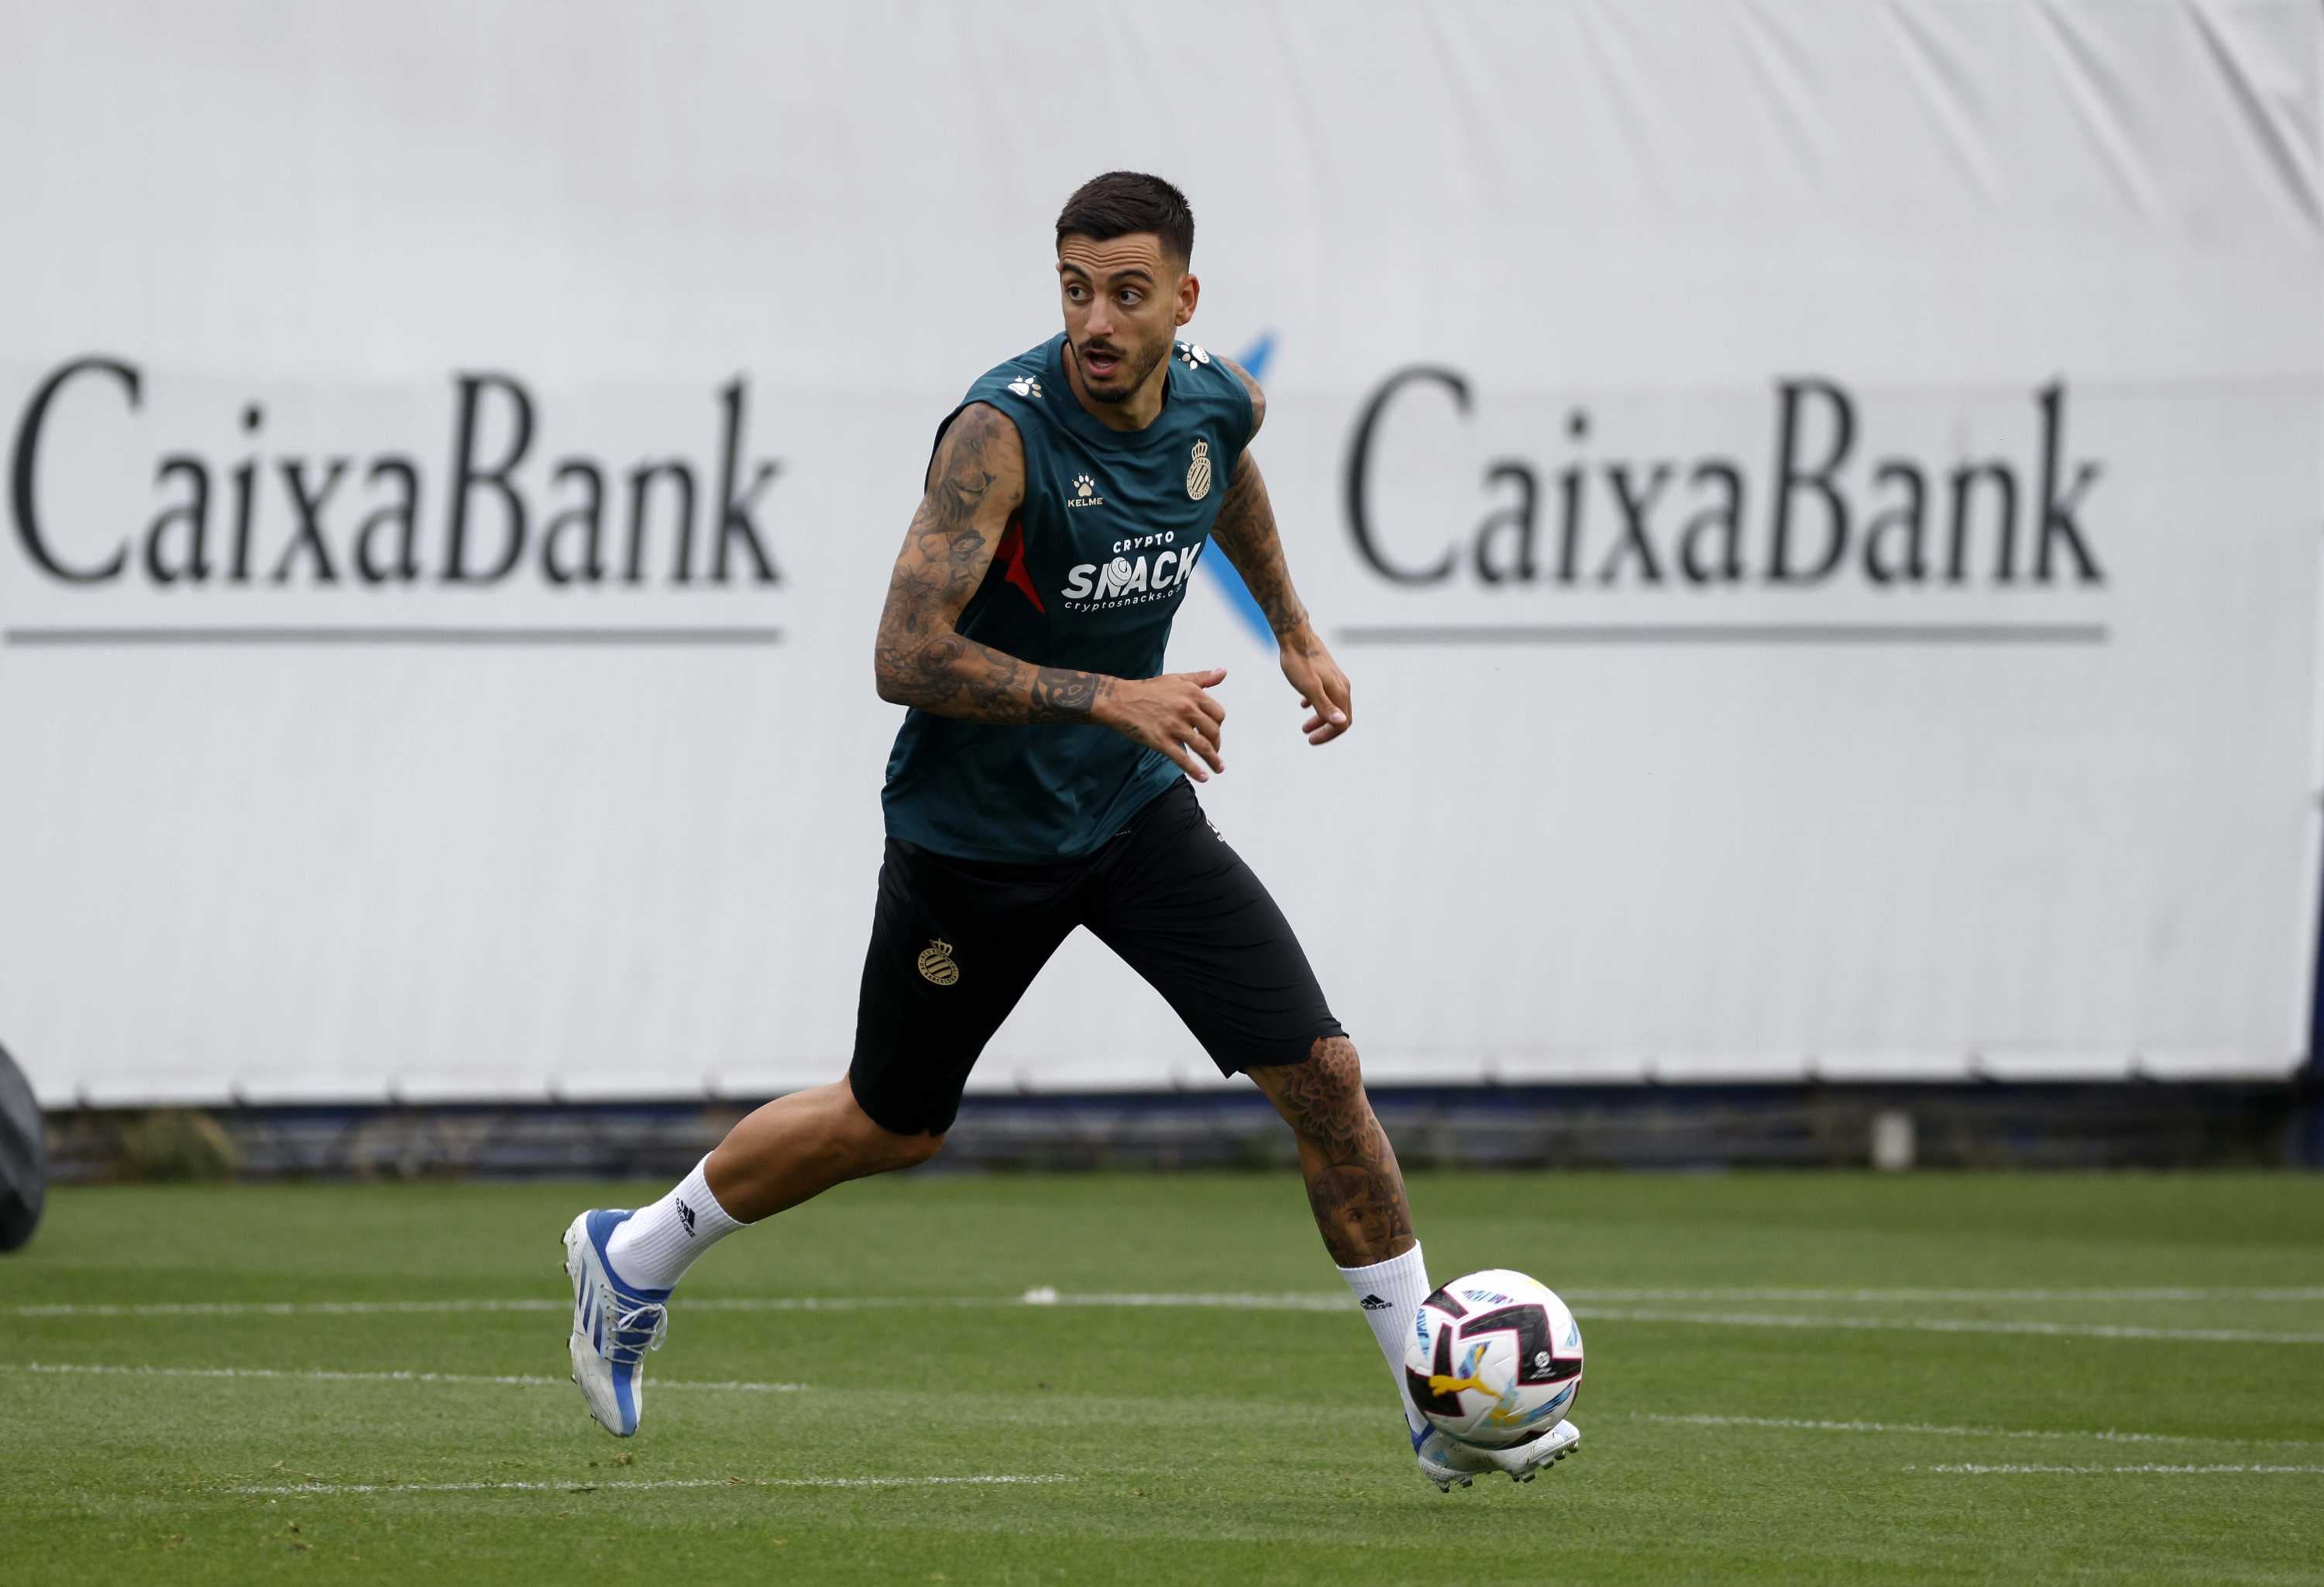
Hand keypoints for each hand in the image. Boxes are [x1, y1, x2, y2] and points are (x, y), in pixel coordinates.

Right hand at [1099, 667, 1228, 779]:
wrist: (1119, 700)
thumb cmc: (1148, 690)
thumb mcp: (1178, 679)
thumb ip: (1203, 677)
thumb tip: (1223, 671)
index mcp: (1192, 693)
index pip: (1218, 714)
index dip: (1219, 725)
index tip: (1214, 732)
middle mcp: (1186, 709)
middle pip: (1213, 731)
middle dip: (1216, 744)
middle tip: (1214, 751)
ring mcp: (1174, 726)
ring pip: (1202, 746)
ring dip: (1213, 760)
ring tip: (1218, 768)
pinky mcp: (1161, 741)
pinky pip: (1183, 758)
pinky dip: (1195, 770)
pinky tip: (1203, 777)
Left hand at [1278, 627, 1350, 744]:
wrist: (1295, 636)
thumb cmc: (1299, 663)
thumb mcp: (1309, 688)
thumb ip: (1324, 706)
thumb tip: (1340, 723)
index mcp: (1340, 692)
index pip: (1342, 723)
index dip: (1328, 734)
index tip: (1311, 739)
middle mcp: (1342, 686)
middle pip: (1341, 716)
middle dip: (1326, 729)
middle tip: (1308, 736)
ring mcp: (1335, 679)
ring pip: (1334, 705)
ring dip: (1321, 718)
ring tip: (1304, 726)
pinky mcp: (1326, 673)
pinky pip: (1327, 694)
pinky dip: (1318, 704)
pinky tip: (1304, 704)